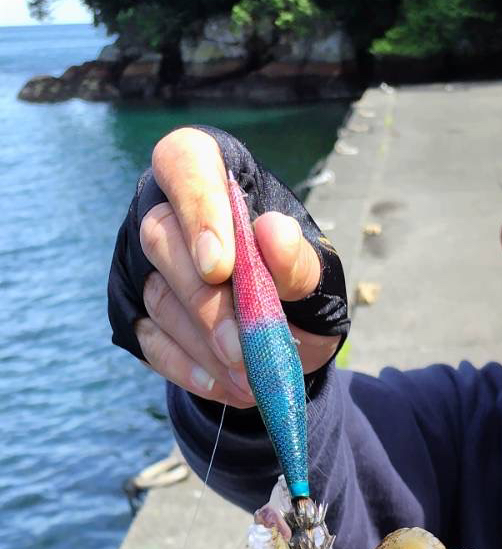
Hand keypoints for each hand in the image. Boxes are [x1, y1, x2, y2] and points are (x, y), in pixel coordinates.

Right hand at [135, 128, 341, 406]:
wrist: (287, 341)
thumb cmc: (300, 291)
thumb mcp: (316, 279)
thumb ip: (298, 260)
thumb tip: (272, 232)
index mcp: (216, 179)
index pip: (185, 161)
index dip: (198, 211)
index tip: (221, 268)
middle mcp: (169, 211)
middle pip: (160, 237)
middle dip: (205, 304)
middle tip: (243, 352)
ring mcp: (148, 264)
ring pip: (157, 296)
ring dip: (204, 346)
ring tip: (250, 378)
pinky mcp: (138, 313)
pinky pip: (150, 341)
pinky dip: (191, 370)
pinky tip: (226, 387)